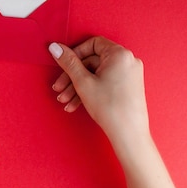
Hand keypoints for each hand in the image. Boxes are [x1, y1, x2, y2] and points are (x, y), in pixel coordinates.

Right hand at [50, 38, 186, 187]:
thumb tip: (53, 47)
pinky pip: (104, 87)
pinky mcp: (129, 94)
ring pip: (97, 76)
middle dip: (72, 76)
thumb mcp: (84, 87)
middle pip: (93, 61)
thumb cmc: (112, 116)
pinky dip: (88, 94)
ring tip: (64, 102)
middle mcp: (130, 64)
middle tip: (57, 89)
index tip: (59, 65)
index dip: (72, 55)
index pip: (91, 44)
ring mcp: (131, 79)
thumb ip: (68, 64)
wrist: (133, 144)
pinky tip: (76, 107)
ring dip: (77, 87)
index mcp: (122, 56)